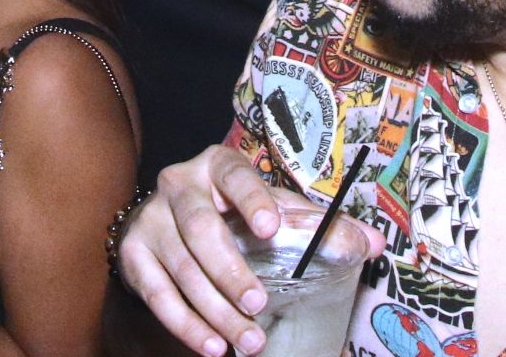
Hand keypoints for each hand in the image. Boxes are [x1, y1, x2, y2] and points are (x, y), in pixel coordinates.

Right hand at [117, 145, 368, 356]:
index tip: (272, 227)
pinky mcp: (133, 254)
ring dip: (214, 310)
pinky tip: (212, 346)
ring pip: (181, 267)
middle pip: (201, 228)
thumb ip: (319, 227)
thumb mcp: (272, 210)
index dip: (252, 200)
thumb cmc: (232, 213)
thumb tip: (372, 244)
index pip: (236, 177)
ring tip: (247, 339)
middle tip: (258, 305)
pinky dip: (186, 324)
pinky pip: (157, 295)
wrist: (167, 221)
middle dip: (231, 271)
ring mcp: (151, 220)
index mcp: (218, 166)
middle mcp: (179, 185)